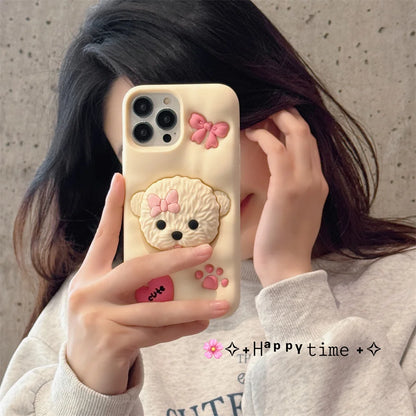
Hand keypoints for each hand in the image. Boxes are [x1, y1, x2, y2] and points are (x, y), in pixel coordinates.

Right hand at [66, 173, 228, 394]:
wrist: (82, 371)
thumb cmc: (101, 323)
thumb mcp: (107, 297)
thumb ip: (131, 282)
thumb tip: (174, 266)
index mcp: (90, 275)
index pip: (103, 236)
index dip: (111, 208)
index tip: (120, 179)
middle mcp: (91, 293)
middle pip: (138, 269)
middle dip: (175, 260)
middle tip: (206, 251)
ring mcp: (100, 319)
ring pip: (156, 309)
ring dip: (191, 307)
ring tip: (221, 303)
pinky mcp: (114, 343)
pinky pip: (157, 333)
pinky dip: (181, 329)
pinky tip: (202, 323)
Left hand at [245, 109, 327, 285]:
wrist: (287, 267)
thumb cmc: (285, 244)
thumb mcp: (296, 213)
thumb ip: (294, 192)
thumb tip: (279, 179)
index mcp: (319, 185)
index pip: (310, 146)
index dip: (294, 128)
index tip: (277, 120)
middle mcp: (315, 179)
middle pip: (306, 133)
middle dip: (287, 115)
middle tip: (268, 110)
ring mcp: (304, 182)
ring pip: (296, 135)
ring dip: (276, 120)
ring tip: (258, 118)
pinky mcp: (285, 188)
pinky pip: (276, 150)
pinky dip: (264, 137)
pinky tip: (252, 135)